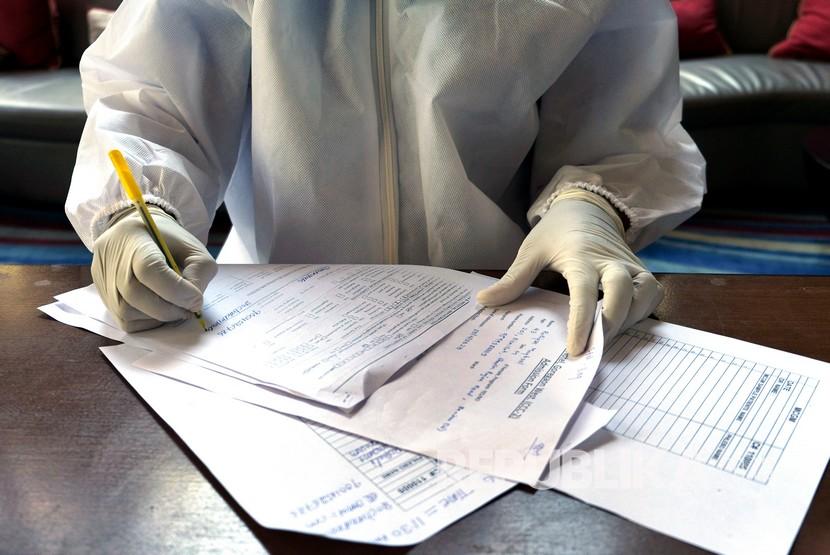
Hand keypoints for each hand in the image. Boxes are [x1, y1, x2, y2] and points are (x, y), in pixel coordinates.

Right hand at [91, 206, 217, 331]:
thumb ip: (199, 272)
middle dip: (168, 309)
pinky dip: (146, 321)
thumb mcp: (194, 248)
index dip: (175, 290)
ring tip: (173, 307)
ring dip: (157, 317)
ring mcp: (103, 278)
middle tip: (187, 309)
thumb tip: (192, 302)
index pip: (148, 269)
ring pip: (126, 312)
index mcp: (136, 238)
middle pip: (134, 293)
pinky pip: (123, 320)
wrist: (139, 234)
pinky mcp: (102, 294)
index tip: (196, 299)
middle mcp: (112, 257)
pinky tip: (158, 309)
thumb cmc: (170, 242)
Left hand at [476, 189, 662, 355]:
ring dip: (628, 321)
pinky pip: (650, 297)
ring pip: (644, 296)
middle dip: (612, 324)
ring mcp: (631, 267)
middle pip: (624, 292)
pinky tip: (620, 326)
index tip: (575, 350)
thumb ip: (512, 279)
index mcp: (581, 256)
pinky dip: (640, 314)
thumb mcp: (531, 251)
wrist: (587, 209)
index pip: (585, 293)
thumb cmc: (556, 233)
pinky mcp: (642, 273)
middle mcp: (612, 261)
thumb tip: (484, 301)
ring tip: (603, 340)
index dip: (581, 322)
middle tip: (593, 349)